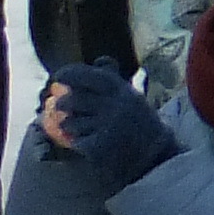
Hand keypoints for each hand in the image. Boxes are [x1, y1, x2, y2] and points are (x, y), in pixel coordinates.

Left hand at [46, 64, 174, 182]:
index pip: (90, 76)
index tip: (58, 76)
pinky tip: (87, 143)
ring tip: (76, 128)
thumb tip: (98, 60)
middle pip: (74, 100)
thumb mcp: (132, 97)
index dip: (70, 73)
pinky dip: (78, 143)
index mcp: (123, 90)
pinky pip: (76, 141)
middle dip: (62, 104)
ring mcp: (107, 126)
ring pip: (71, 122)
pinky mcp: (100, 146)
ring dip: (69, 126)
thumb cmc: (140, 122)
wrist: (155, 154)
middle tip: (58, 106)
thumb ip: (115, 80)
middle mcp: (115, 105)